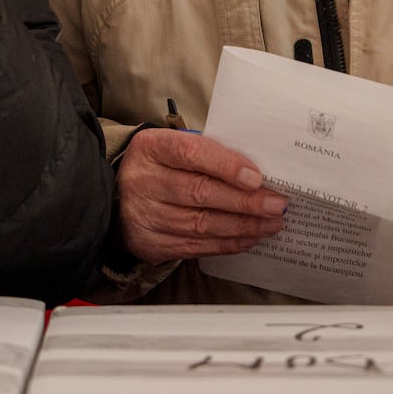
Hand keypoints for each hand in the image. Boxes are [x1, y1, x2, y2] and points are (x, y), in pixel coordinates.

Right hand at [116, 128, 287, 263]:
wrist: (116, 196)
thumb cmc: (158, 167)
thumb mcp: (172, 147)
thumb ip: (208, 154)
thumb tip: (256, 173)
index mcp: (151, 147)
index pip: (191, 153)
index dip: (226, 165)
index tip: (257, 177)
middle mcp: (143, 181)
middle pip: (200, 193)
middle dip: (244, 202)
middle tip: (276, 205)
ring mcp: (144, 215)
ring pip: (201, 224)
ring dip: (242, 226)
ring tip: (270, 223)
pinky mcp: (150, 243)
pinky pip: (195, 246)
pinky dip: (227, 243)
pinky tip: (248, 238)